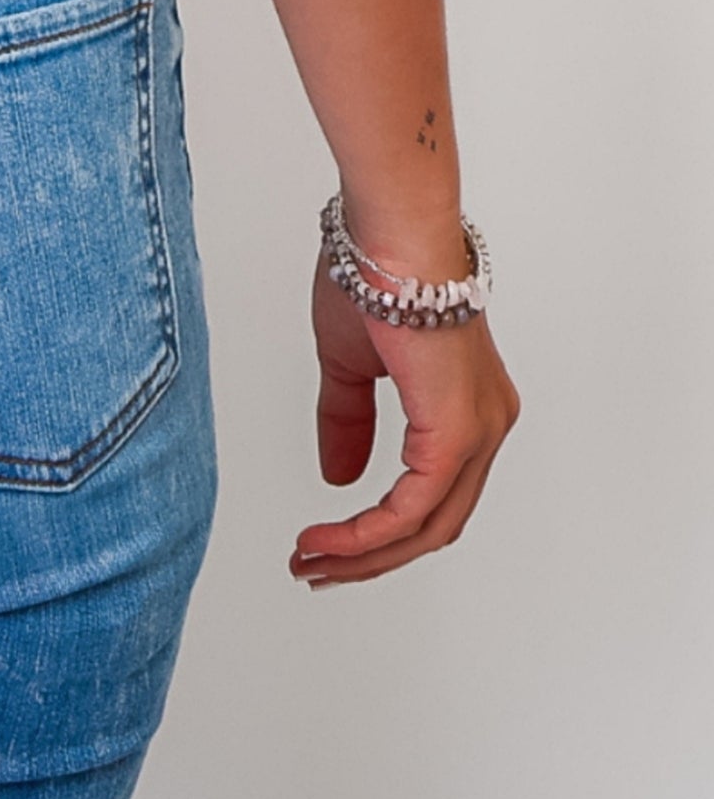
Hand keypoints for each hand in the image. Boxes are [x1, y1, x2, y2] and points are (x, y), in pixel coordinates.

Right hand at [290, 252, 517, 586]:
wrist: (389, 229)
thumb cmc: (374, 271)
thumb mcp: (349, 362)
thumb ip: (348, 420)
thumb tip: (339, 478)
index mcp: (466, 404)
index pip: (431, 492)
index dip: (379, 528)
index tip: (327, 546)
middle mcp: (486, 423)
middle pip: (435, 523)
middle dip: (371, 556)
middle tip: (316, 570)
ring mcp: (478, 430)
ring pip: (427, 526)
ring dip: (364, 554)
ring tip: (311, 562)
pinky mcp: (456, 433)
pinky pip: (412, 507)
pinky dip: (367, 533)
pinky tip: (329, 541)